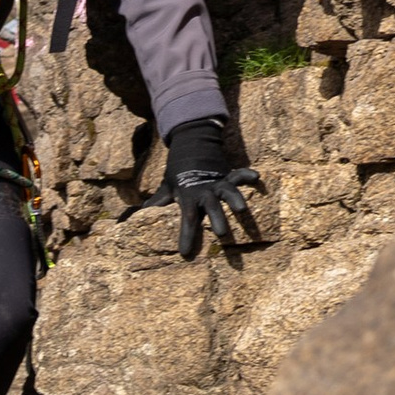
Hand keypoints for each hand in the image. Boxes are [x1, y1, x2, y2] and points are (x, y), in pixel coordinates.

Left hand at [144, 119, 265, 259]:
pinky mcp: (227, 174)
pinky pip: (239, 174)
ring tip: (242, 209)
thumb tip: (138, 215)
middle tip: (222, 234)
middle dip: (217, 220)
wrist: (190, 142)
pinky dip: (247, 175)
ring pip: (228, 191)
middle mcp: (204, 190)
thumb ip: (157, 202)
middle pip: (210, 206)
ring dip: (235, 199)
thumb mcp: (166, 186)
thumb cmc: (178, 171)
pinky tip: (257, 177)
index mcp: (187, 196)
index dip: (186, 236)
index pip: (186, 219)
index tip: (185, 253)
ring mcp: (217, 181)